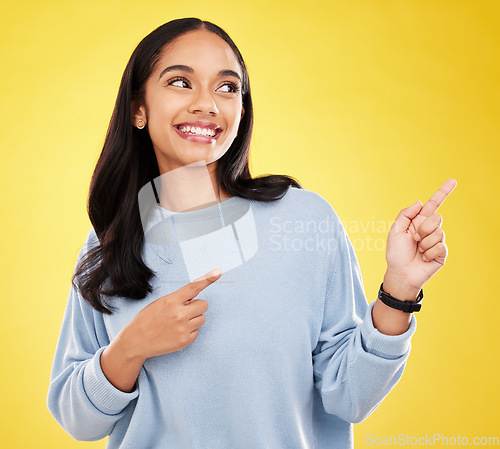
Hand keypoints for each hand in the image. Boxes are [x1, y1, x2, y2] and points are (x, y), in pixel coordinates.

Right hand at [101, 268, 221, 391]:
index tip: (218, 272)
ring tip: (177, 323)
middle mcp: (179, 314)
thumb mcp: (160, 303)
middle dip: (196, 306)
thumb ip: (178, 299)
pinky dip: (190, 331)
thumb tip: (193, 298)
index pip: (193, 287)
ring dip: (193, 319)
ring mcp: (183, 328)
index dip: (207, 279)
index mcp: (171, 301)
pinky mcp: (184, 341)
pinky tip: (176, 332)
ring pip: (202, 318)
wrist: (135, 341)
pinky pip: (197, 332)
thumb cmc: (147, 319)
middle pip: (203, 305)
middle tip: (183, 311)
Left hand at [384, 179, 456, 295]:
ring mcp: (436, 241)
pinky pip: (440, 246)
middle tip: (414, 239)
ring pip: (438, 232)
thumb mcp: (395, 231)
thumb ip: (405, 214)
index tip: (453, 181)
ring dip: (424, 243)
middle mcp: (429, 229)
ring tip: (418, 250)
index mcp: (418, 222)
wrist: (400, 273)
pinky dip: (428, 253)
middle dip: (423, 228)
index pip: (433, 205)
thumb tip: (420, 202)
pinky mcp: (441, 253)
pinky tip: (423, 258)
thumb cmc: (396, 253)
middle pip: (436, 218)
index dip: (442, 193)